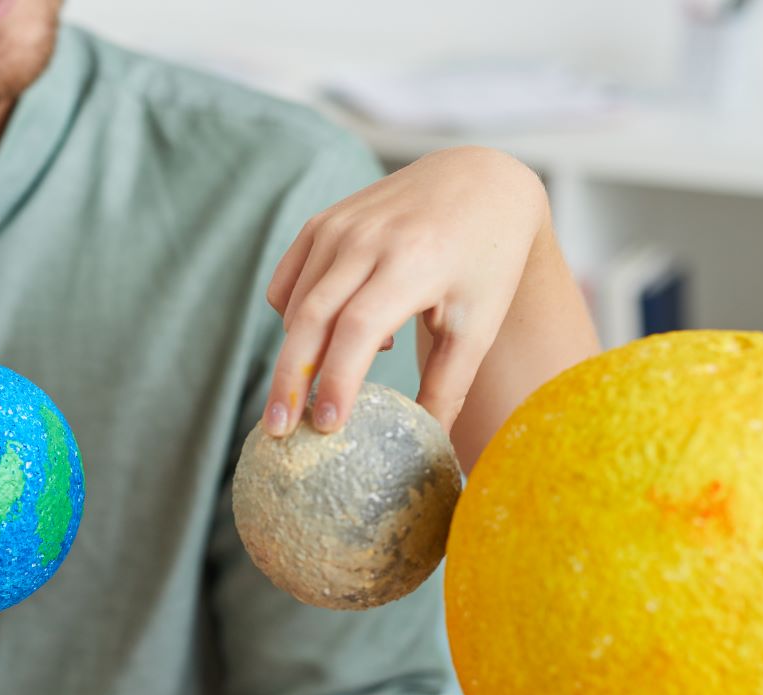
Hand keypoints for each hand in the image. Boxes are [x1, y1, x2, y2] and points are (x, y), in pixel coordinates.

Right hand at [264, 146, 548, 433]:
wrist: (479, 180)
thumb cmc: (486, 261)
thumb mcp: (479, 324)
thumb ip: (449, 385)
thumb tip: (426, 446)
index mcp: (414, 262)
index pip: (358, 328)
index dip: (337, 379)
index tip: (327, 426)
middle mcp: (369, 239)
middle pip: (310, 320)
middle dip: (288, 380)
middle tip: (276, 430)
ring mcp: (339, 226)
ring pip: (296, 307)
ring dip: (301, 354)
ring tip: (332, 378)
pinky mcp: (321, 223)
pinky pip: (286, 285)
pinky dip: (294, 320)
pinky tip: (334, 331)